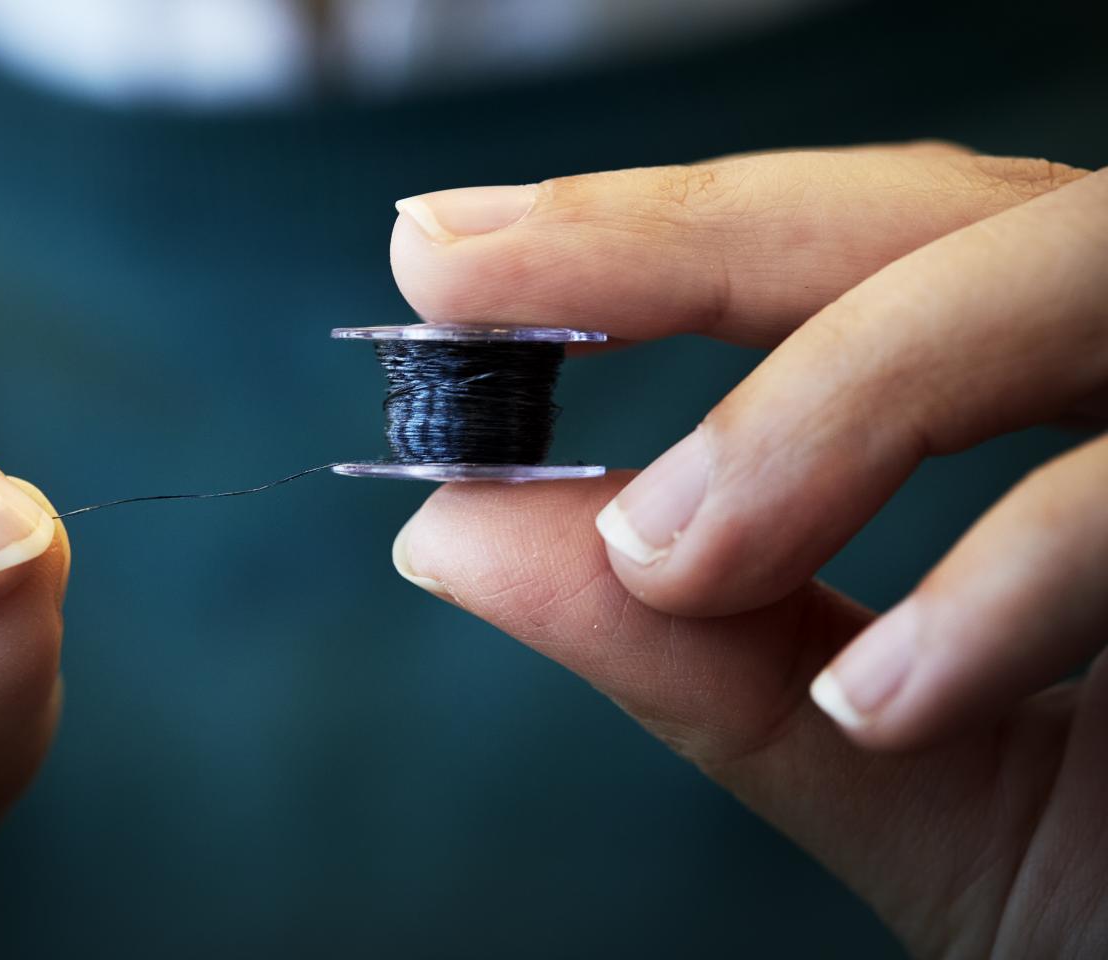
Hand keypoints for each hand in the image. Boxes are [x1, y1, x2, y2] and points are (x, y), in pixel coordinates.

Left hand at [388, 144, 1106, 955]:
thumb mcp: (898, 768)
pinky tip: (889, 693)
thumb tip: (455, 535)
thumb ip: (691, 655)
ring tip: (673, 547)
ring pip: (1065, 275)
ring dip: (840, 400)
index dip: (644, 235)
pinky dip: (1022, 572)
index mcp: (1062, 402)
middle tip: (469, 279)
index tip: (447, 252)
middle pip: (937, 206)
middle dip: (684, 236)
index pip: (842, 252)